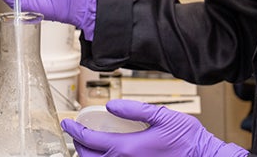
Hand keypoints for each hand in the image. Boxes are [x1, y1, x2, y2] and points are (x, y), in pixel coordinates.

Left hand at [63, 100, 247, 156]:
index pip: (90, 140)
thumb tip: (111, 105)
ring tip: (90, 144)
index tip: (68, 123)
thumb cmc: (188, 140)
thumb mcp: (163, 116)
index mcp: (129, 148)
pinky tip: (108, 154)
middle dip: (78, 144)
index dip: (75, 130)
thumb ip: (135, 110)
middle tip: (77, 133)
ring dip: (90, 156)